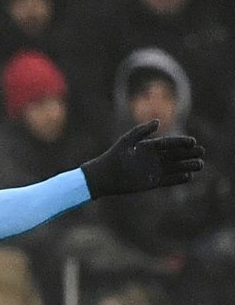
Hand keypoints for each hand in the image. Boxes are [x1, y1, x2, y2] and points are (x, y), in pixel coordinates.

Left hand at [81, 120, 204, 198]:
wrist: (103, 176)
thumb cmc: (113, 157)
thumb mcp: (127, 141)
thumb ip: (141, 131)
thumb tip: (158, 121)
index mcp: (148, 147)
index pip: (168, 143)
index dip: (181, 142)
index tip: (193, 141)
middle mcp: (152, 159)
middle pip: (174, 155)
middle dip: (188, 153)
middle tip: (201, 152)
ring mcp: (152, 171)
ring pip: (174, 168)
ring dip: (187, 166)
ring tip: (200, 164)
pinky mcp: (150, 183)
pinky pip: (168, 180)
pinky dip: (178, 179)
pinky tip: (189, 176)